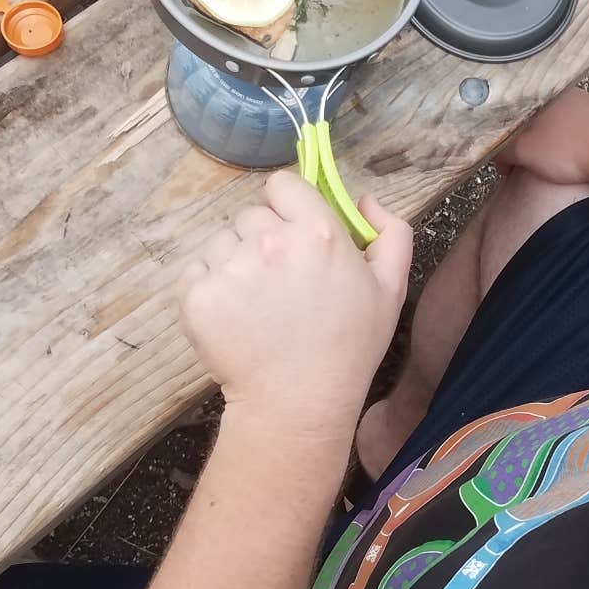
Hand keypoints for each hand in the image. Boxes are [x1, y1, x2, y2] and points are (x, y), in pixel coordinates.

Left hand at [177, 174, 411, 435]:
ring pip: (222, 242)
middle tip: (280, 283)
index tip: (293, 233)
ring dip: (235, 262)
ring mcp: (229, 266)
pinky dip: (210, 289)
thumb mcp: (391, 289)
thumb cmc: (349, 348)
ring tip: (257, 305)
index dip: (287, 206)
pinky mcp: (197, 294)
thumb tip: (363, 198)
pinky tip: (235, 317)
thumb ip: (391, 232)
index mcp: (318, 231)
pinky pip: (197, 271)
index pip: (283, 184)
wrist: (299, 404)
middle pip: (251, 214)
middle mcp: (270, 240)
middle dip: (263, 239)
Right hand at [494, 88, 588, 187]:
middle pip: (548, 118)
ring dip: (564, 142)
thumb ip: (504, 152)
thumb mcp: (525, 153)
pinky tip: (587, 161)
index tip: (516, 159)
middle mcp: (574, 94)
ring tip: (564, 166)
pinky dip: (587, 145)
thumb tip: (497, 158)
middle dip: (540, 140)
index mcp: (549, 96)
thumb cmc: (570, 152)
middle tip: (538, 163)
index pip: (524, 115)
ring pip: (572, 124)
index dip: (517, 139)